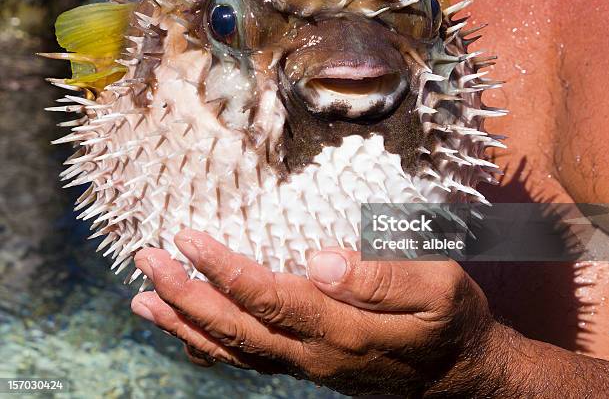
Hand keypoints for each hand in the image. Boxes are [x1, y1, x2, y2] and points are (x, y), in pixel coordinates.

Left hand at [130, 229, 499, 395]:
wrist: (459, 374)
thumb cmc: (449, 321)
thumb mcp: (438, 286)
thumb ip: (379, 276)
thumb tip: (318, 260)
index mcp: (343, 330)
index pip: (270, 298)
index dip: (224, 270)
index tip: (188, 240)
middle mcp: (314, 354)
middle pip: (236, 328)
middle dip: (185, 294)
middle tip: (147, 261)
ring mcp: (307, 366)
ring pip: (233, 350)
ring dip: (185, 325)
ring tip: (143, 301)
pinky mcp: (307, 365)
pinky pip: (248, 361)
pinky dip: (210, 347)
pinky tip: (186, 333)